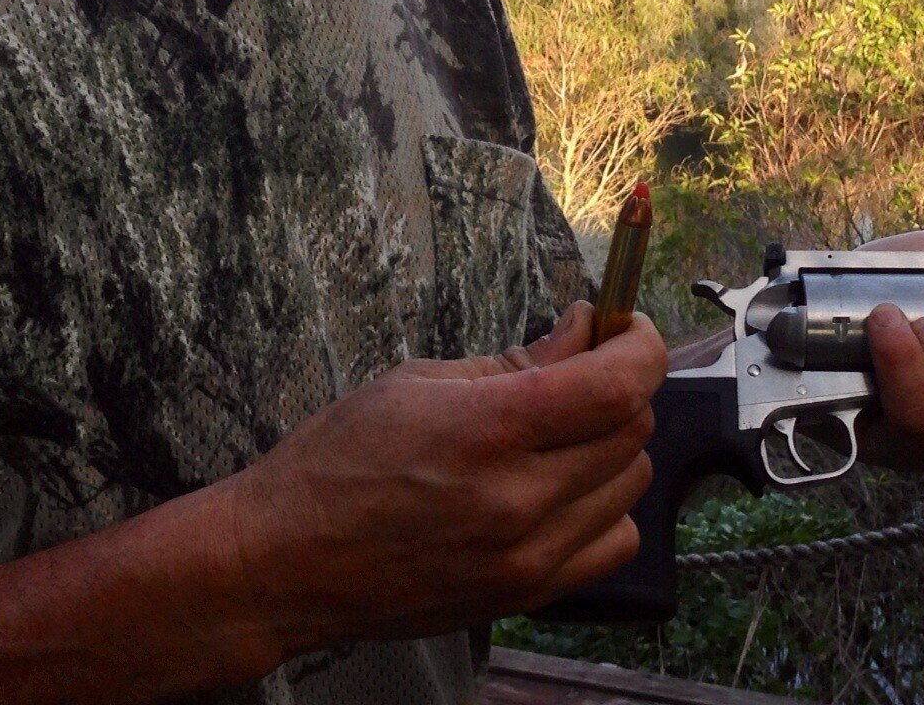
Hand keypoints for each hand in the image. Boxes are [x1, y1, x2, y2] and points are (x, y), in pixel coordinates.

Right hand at [219, 300, 666, 655]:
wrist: (286, 563)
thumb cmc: (337, 463)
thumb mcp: (418, 382)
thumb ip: (516, 360)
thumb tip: (585, 331)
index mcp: (489, 432)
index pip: (618, 385)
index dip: (637, 344)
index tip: (623, 327)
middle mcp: (520, 500)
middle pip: (631, 428)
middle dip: (616, 386)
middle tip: (577, 371)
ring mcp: (528, 556)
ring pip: (631, 483)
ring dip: (611, 446)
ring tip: (558, 435)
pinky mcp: (527, 595)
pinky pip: (614, 543)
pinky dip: (603, 509)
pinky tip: (558, 491)